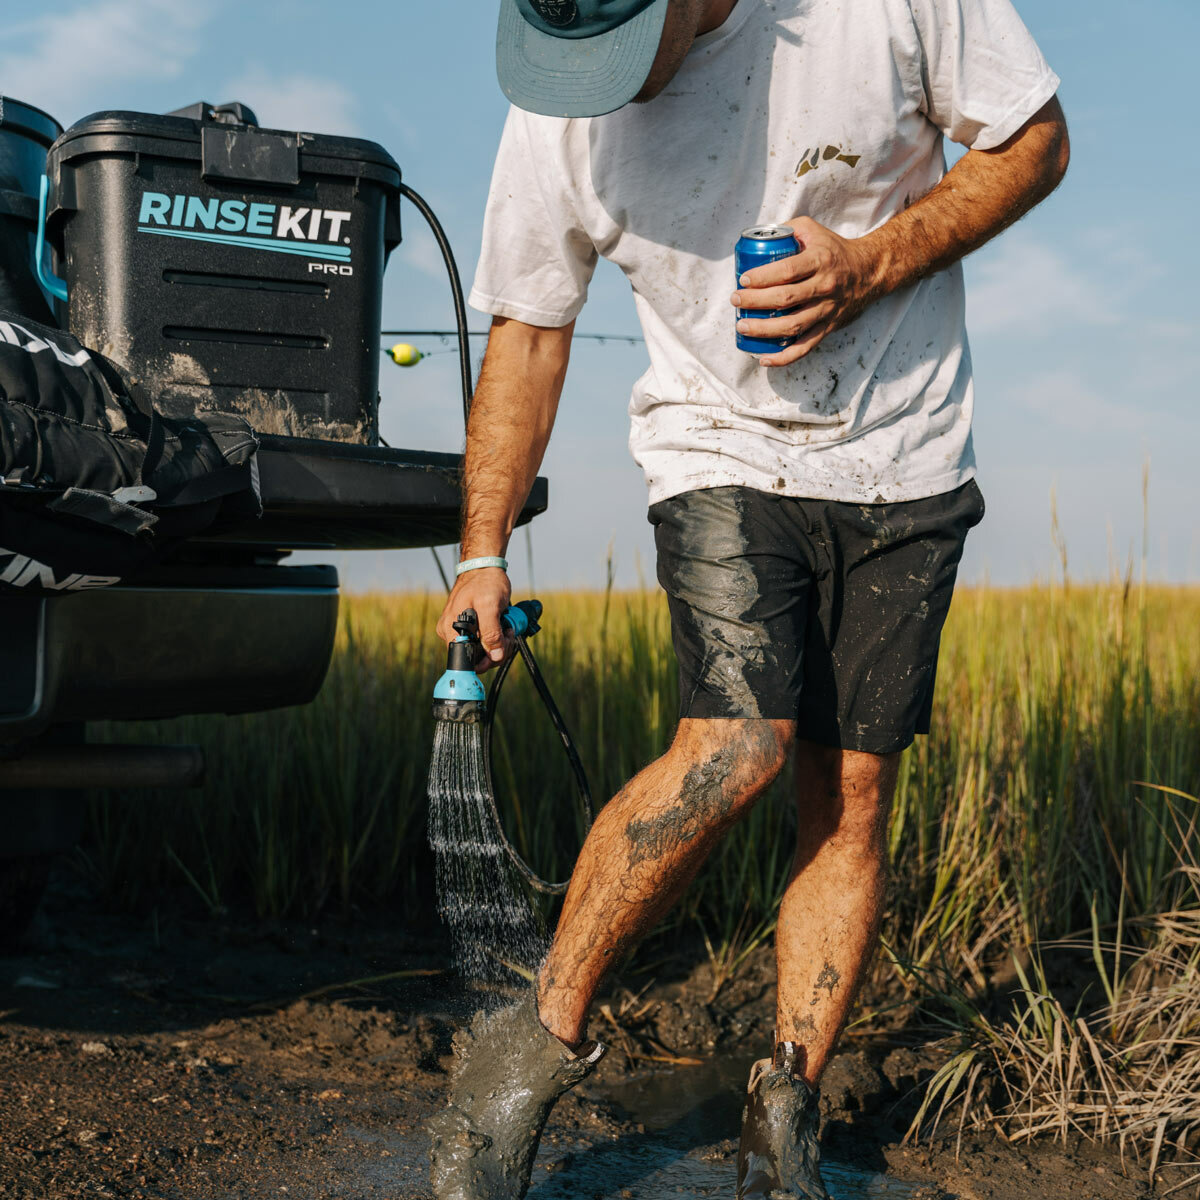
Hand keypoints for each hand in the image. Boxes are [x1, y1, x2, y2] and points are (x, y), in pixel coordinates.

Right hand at [435, 567, 512, 671]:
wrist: (484, 567)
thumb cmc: (485, 582)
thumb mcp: (490, 606)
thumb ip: (491, 633)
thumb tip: (495, 656)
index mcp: (451, 629)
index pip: (466, 661)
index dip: (486, 661)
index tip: (501, 649)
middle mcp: (450, 632)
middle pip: (474, 658)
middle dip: (496, 650)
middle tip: (508, 633)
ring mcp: (458, 630)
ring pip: (481, 651)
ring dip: (498, 644)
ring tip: (506, 627)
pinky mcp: (467, 628)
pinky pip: (482, 641)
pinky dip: (495, 637)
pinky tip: (501, 626)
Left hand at [730, 216, 883, 367]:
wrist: (868, 272)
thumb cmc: (834, 250)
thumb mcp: (812, 231)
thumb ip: (786, 230)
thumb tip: (757, 239)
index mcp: (820, 260)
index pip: (787, 270)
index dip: (762, 277)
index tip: (743, 280)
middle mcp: (825, 286)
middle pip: (785, 299)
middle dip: (755, 302)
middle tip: (736, 300)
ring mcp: (826, 310)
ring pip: (792, 325)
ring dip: (764, 329)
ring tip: (742, 326)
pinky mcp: (828, 327)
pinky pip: (805, 346)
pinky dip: (784, 357)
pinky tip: (764, 359)